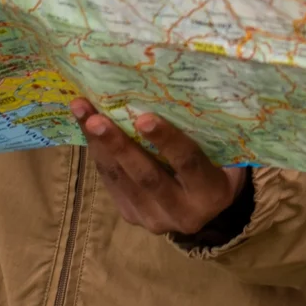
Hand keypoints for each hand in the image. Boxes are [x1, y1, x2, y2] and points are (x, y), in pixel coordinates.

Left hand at [70, 101, 247, 235]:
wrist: (208, 205)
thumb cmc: (219, 163)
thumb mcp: (224, 150)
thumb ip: (208, 130)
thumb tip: (181, 86)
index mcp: (212, 193)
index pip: (189, 163)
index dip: (167, 141)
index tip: (144, 117)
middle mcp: (183, 213)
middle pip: (147, 176)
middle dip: (119, 145)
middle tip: (97, 119)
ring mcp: (154, 219)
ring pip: (122, 179)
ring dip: (98, 144)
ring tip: (81, 112)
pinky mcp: (132, 216)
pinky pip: (111, 181)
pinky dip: (97, 152)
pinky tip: (84, 126)